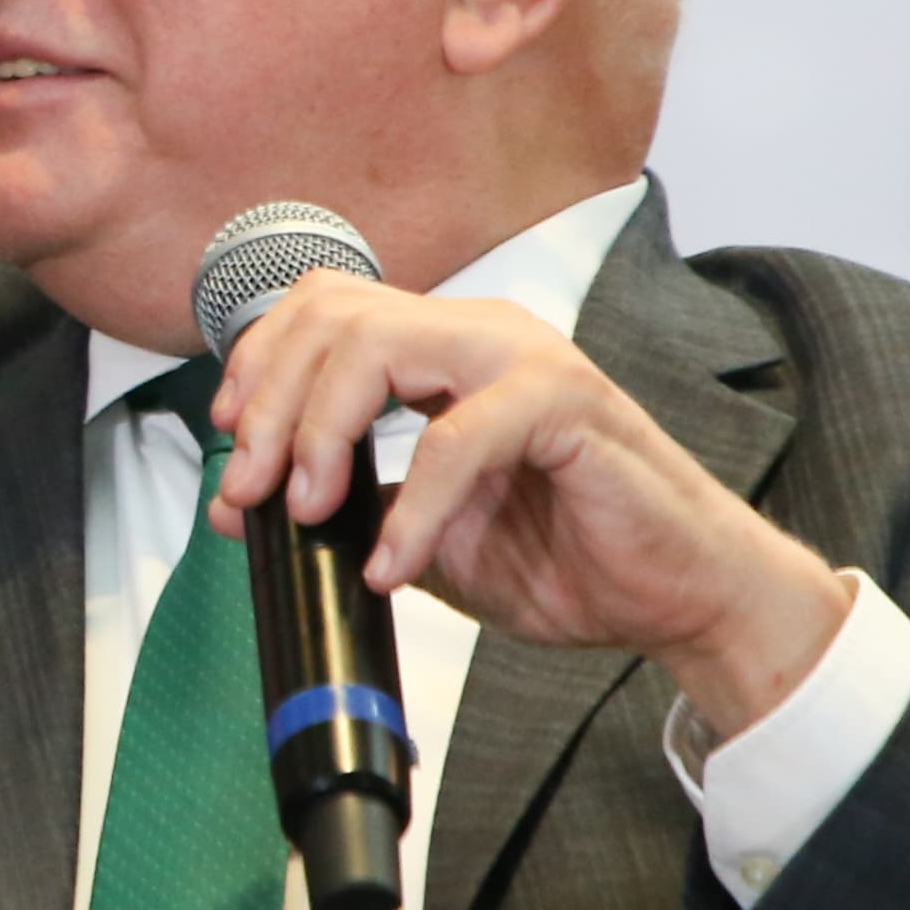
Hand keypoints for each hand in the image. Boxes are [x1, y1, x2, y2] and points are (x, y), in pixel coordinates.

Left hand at [207, 275, 849, 736]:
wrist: (678, 598)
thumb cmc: (570, 557)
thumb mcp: (427, 533)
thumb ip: (354, 505)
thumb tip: (249, 505)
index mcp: (445, 349)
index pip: (323, 310)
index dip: (257, 367)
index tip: (231, 447)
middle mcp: (481, 335)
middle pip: (333, 317)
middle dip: (269, 404)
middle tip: (251, 492)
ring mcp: (526, 360)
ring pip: (379, 348)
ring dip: (320, 433)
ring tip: (309, 513)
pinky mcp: (569, 406)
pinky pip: (457, 437)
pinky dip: (413, 508)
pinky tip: (393, 564)